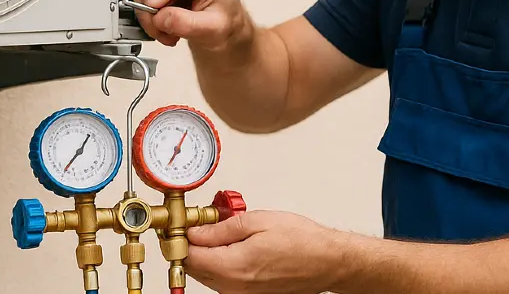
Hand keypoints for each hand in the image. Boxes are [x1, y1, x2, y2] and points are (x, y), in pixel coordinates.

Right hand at [129, 0, 247, 51]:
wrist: (223, 24)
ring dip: (148, 13)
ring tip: (165, 28)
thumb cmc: (225, 21)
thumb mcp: (213, 29)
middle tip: (163, 31)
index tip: (155, 17)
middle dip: (153, 11)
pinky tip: (162, 20)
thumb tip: (160, 18)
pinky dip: (146, 10)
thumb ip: (187, 24)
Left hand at [184, 210, 342, 293]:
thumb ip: (220, 229)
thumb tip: (196, 232)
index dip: (180, 238)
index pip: (189, 256)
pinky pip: (223, 282)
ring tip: (219, 233)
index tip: (181, 224)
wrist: (328, 261)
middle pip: (195, 269)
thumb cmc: (302, 241)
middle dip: (191, 246)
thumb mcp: (257, 222)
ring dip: (206, 255)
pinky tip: (232, 247)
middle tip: (198, 224)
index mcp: (234, 267)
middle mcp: (234, 288)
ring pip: (207, 276)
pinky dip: (220, 265)